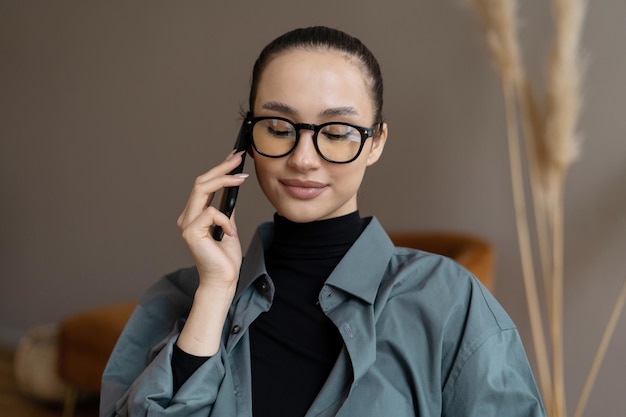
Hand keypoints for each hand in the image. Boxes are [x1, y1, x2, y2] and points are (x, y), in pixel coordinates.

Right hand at [177, 151, 248, 289]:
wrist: (223, 280)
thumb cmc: (225, 258)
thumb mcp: (229, 227)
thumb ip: (226, 210)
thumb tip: (232, 189)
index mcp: (194, 214)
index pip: (204, 184)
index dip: (219, 168)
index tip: (235, 156)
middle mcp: (187, 216)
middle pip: (201, 182)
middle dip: (221, 167)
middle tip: (239, 158)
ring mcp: (186, 224)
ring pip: (202, 190)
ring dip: (224, 180)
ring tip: (242, 179)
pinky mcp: (191, 233)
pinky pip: (211, 213)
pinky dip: (225, 220)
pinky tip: (230, 233)